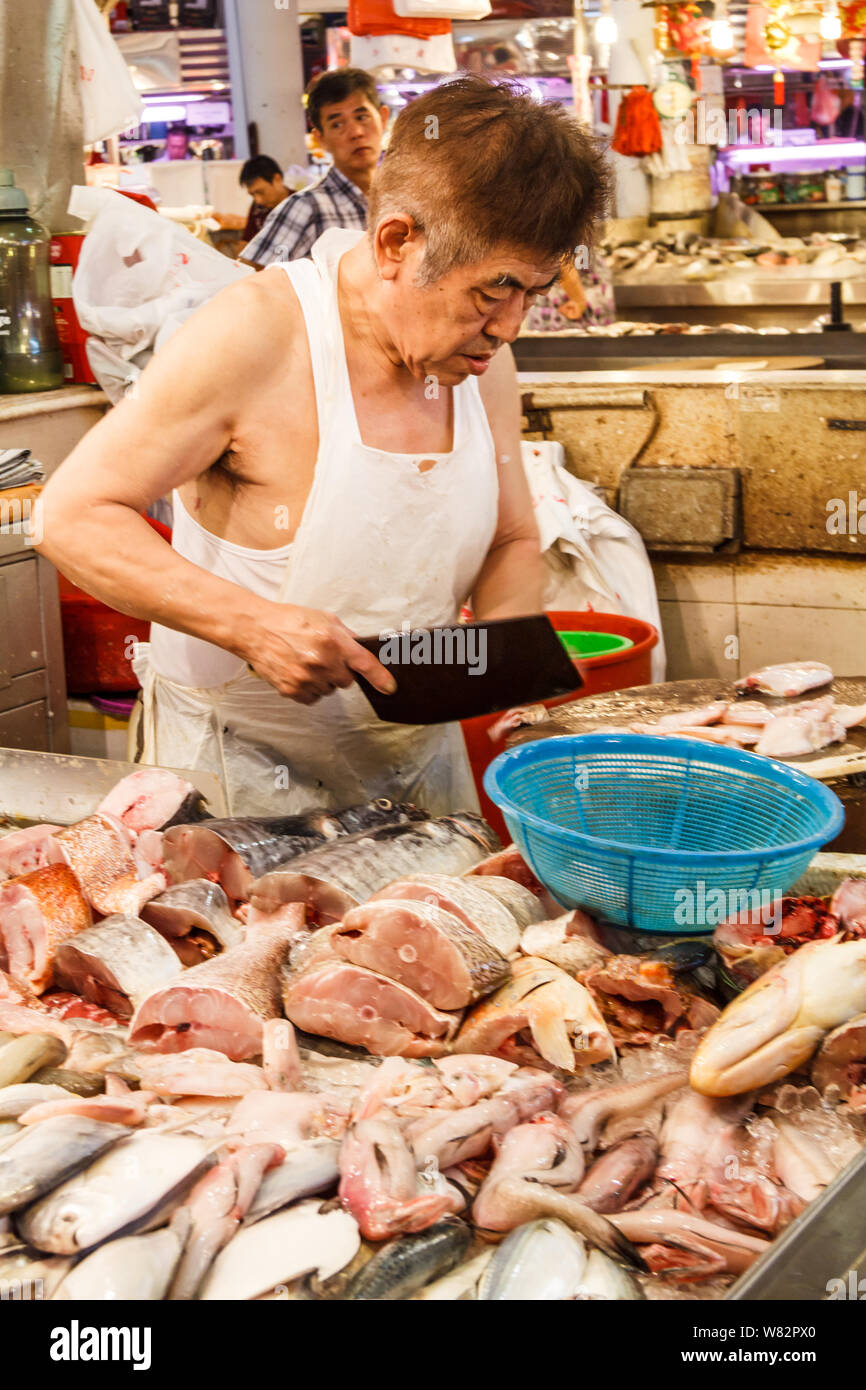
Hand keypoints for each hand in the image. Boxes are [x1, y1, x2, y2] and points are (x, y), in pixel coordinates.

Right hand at [241, 602, 396, 705]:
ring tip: (307, 663)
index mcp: (332, 641)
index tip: (389, 688)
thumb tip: (362, 651)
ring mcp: (306, 678)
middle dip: (340, 672)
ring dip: (323, 681)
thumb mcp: (324, 619)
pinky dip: (309, 690)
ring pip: (329, 691)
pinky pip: (312, 698)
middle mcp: (321, 661)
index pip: (364, 663)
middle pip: (346, 681)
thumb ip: (346, 636)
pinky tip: (299, 673)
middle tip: (324, 658)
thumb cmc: (289, 621)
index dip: (380, 677)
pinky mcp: (292, 689)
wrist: (255, 629)